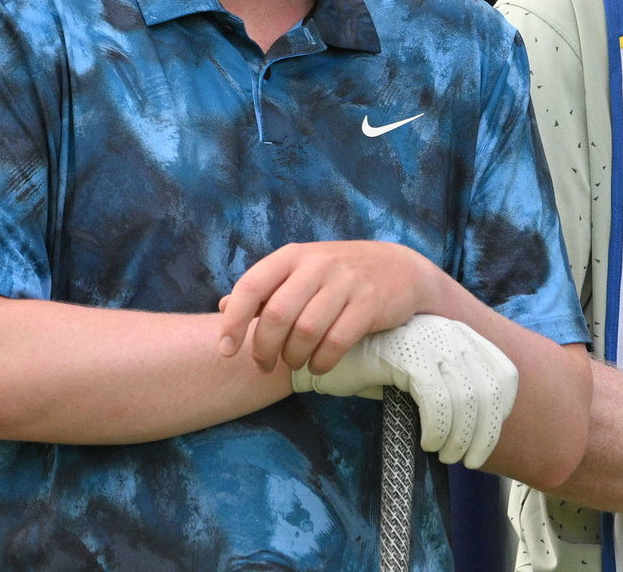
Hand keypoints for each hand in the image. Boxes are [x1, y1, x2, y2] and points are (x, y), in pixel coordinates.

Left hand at [217, 241, 438, 374]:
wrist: (401, 269)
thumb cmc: (339, 275)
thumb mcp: (300, 271)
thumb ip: (265, 289)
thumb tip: (222, 306)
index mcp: (292, 256)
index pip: (251, 286)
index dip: (233, 321)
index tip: (226, 349)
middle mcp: (317, 265)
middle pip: (277, 315)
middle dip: (264, 349)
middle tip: (264, 365)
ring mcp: (346, 283)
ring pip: (306, 331)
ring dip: (294, 358)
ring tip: (294, 364)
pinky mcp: (370, 304)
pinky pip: (336, 342)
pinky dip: (321, 362)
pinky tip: (318, 366)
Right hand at [290, 314, 519, 468]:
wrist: (327, 355)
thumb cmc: (375, 370)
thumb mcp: (421, 376)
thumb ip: (450, 389)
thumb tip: (479, 429)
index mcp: (459, 335)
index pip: (504, 372)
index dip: (502, 412)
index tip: (486, 441)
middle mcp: (450, 332)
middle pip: (490, 389)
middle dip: (484, 433)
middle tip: (466, 461)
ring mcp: (429, 339)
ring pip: (467, 397)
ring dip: (460, 437)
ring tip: (444, 454)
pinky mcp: (407, 353)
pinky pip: (436, 399)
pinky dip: (438, 428)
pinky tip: (427, 442)